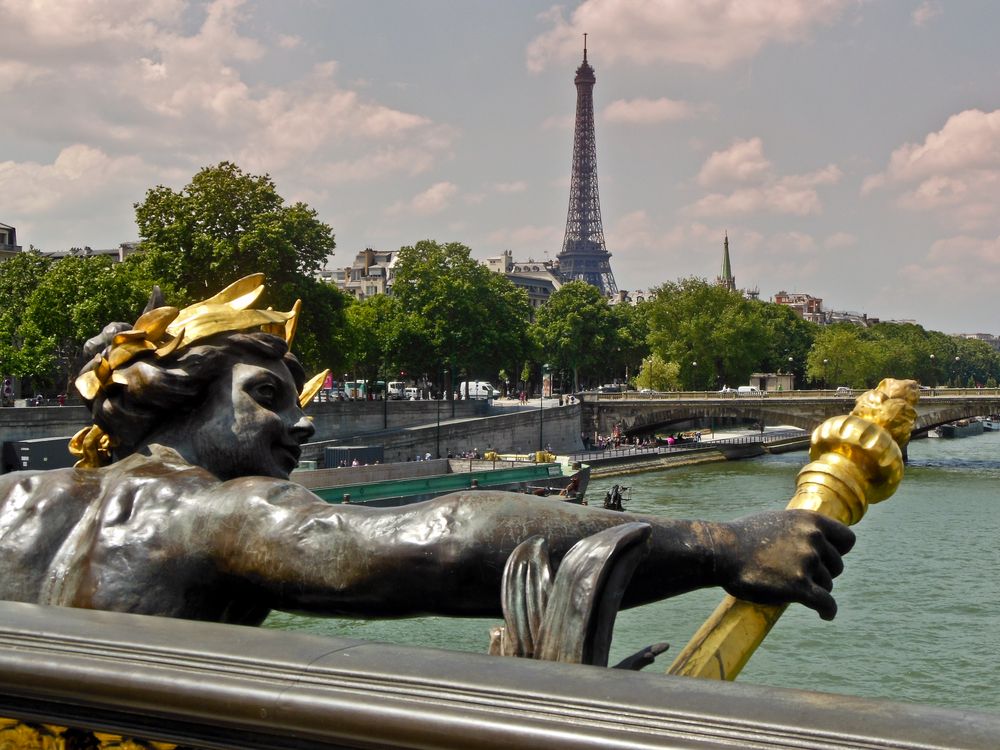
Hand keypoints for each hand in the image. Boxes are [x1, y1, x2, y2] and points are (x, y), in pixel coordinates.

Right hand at [714, 510, 855, 619]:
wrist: (721, 552)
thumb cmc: (742, 537)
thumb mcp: (776, 520)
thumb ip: (799, 529)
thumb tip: (813, 537)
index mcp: (810, 520)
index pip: (847, 540)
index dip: (838, 551)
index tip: (827, 559)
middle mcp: (813, 539)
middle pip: (837, 566)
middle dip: (824, 573)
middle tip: (803, 577)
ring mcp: (807, 562)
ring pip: (828, 585)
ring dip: (815, 590)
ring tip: (794, 590)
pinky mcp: (799, 586)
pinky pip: (825, 604)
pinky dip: (827, 611)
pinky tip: (824, 615)